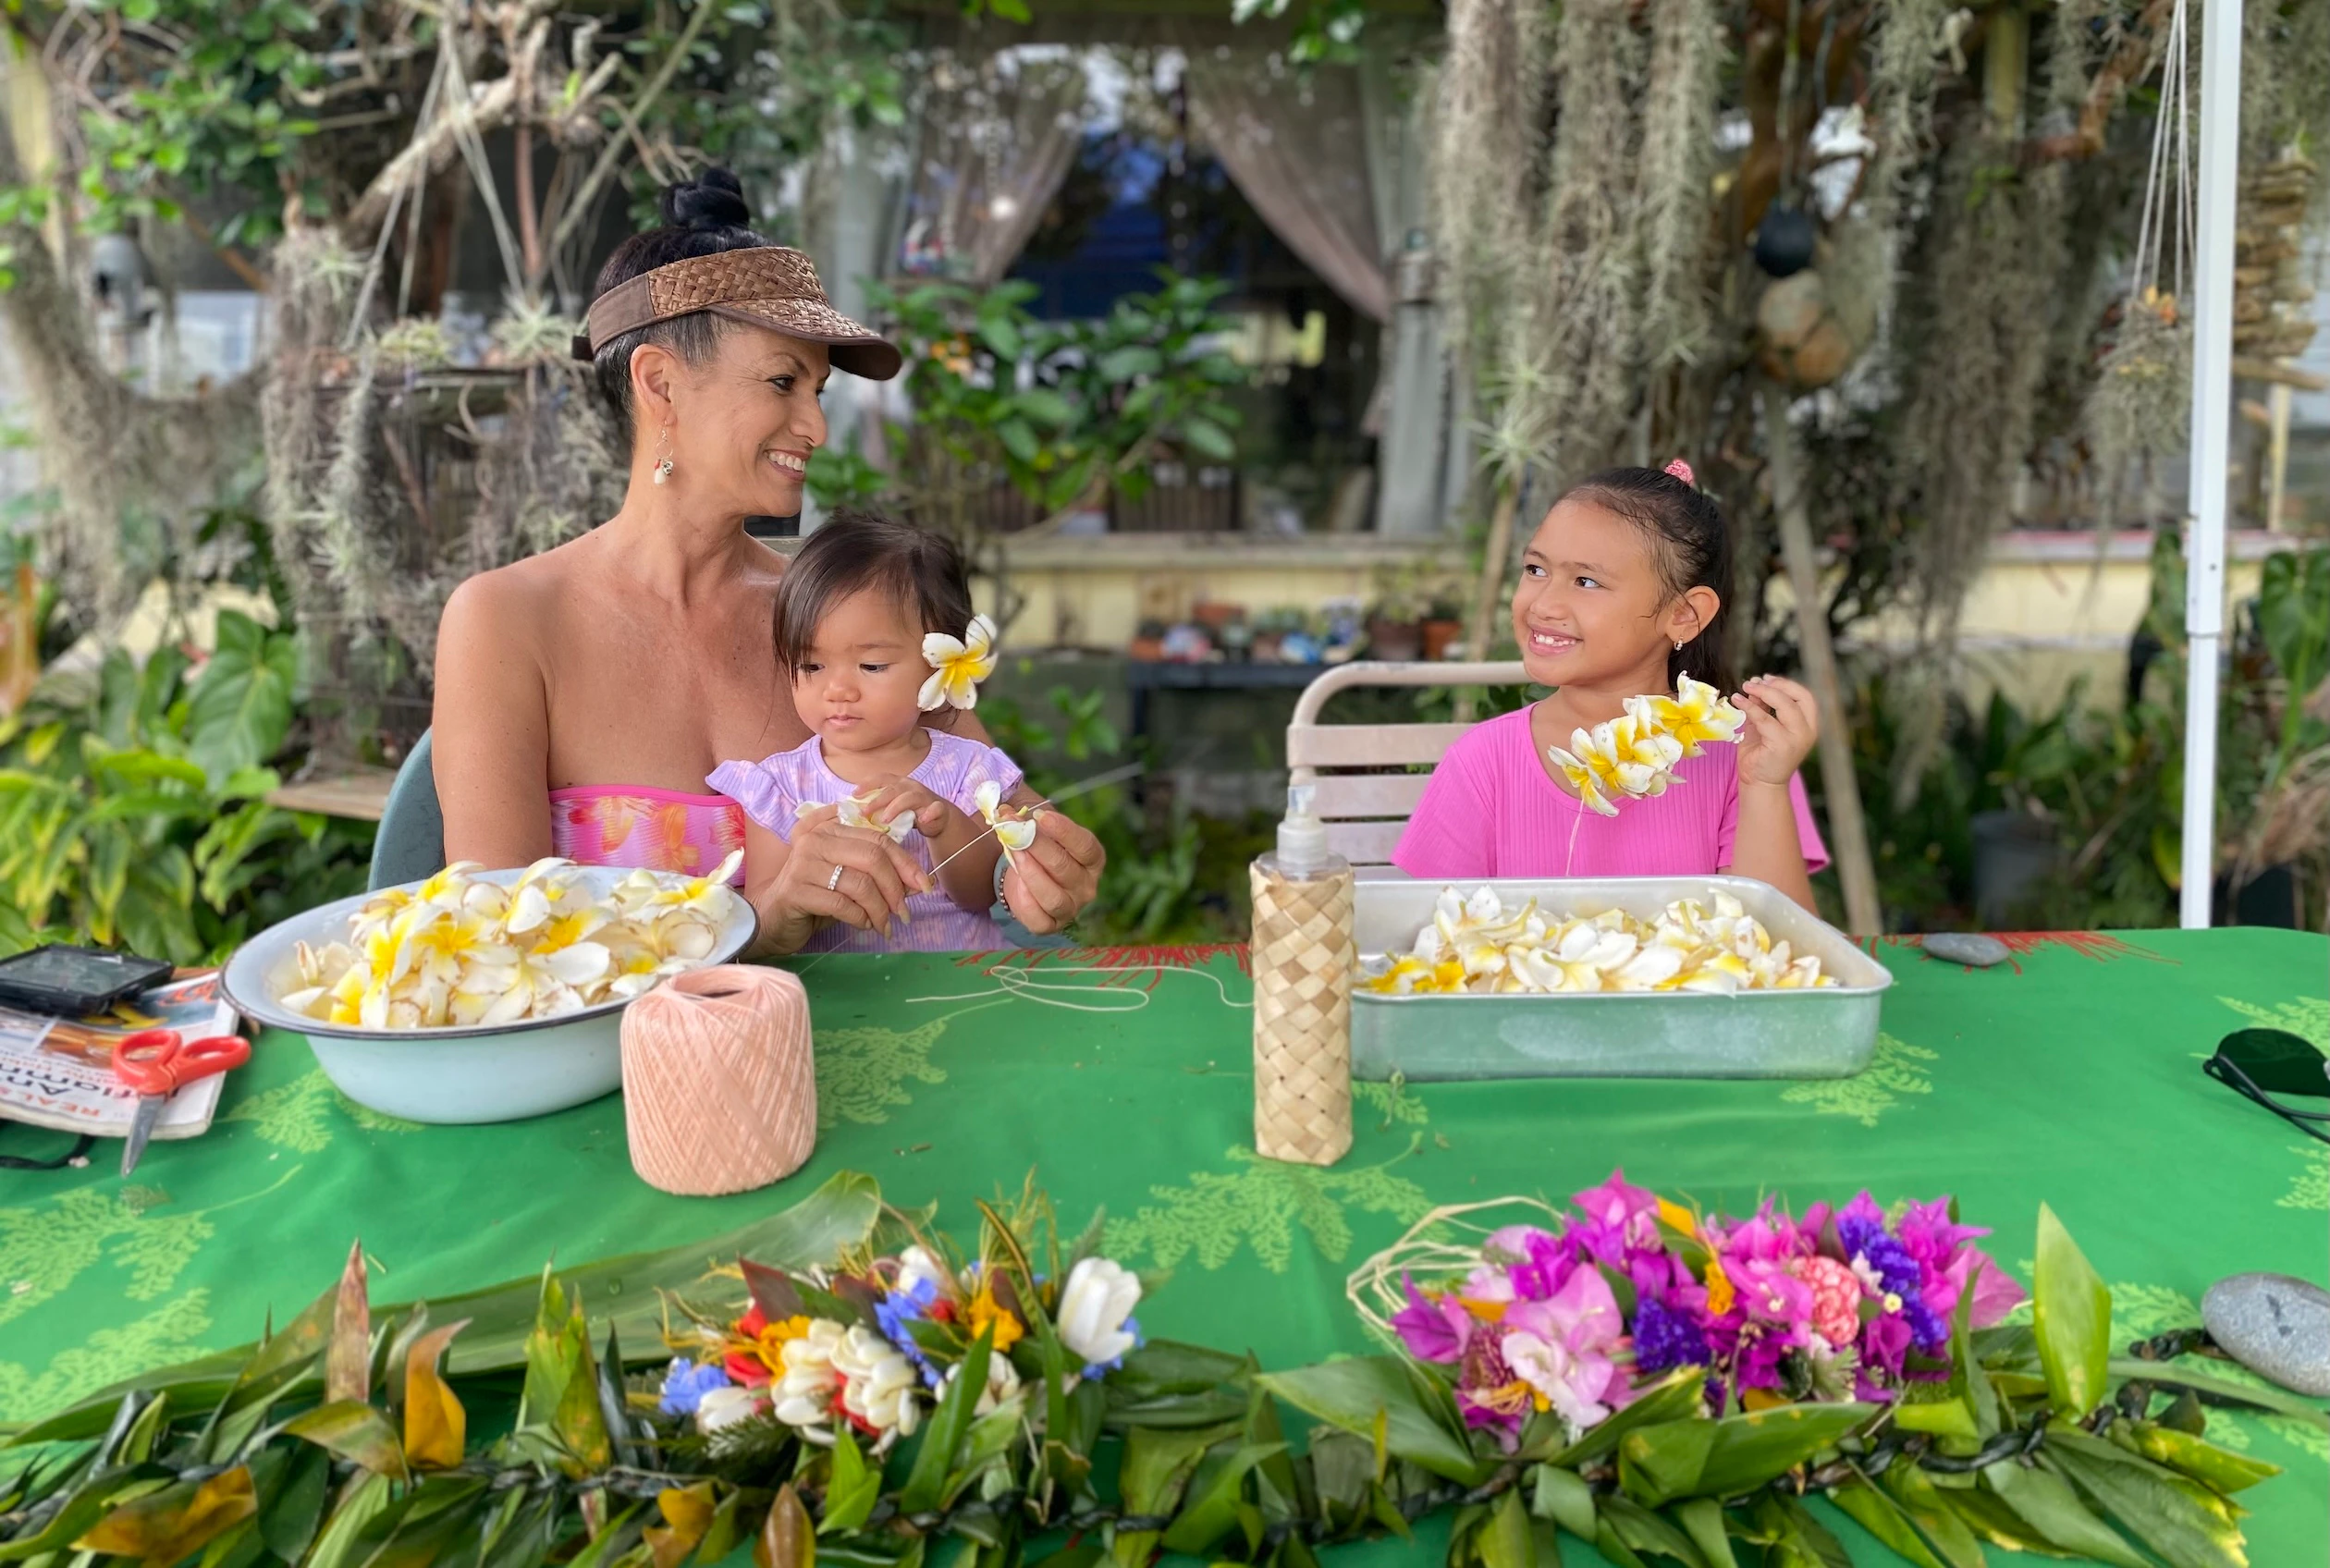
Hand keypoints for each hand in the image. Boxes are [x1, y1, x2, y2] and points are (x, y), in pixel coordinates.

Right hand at [773, 803, 930, 936]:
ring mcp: (803, 863)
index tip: (925, 886)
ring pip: (860, 883)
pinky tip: (864, 924)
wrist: (773, 919)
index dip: (906, 863)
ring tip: (883, 925)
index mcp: (831, 828)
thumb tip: (920, 883)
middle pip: (872, 857)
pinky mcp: (796, 890)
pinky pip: (842, 904)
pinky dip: (860, 918)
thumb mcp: (849, 879)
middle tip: (904, 913)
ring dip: (880, 909)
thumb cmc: (816, 896)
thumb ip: (879, 874)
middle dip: (895, 888)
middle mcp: (816, 840)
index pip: (879, 839)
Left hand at [857, 778, 955, 839]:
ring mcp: (925, 797)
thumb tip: (851, 815)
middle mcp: (910, 787)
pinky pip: (935, 809)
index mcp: (898, 784)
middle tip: (863, 813)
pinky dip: (930, 813)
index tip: (853, 794)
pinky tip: (923, 820)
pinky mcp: (938, 809)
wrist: (940, 818)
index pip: (881, 779)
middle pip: (892, 789)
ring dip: (896, 807)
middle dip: (876, 800)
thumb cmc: (911, 812)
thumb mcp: (892, 808)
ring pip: (910, 797)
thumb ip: (877, 809)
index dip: (867, 784)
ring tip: (885, 819)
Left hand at [1000, 808, 1104, 934]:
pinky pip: (1039, 919)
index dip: (1063, 831)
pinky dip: (1024, 902)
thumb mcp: (1037, 830)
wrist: (1026, 878)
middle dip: (1037, 847)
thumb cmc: (1039, 850)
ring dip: (1030, 874)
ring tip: (1013, 854)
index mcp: (1092, 859)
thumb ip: (1024, 820)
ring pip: (1053, 897)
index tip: (1039, 816)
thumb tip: (1004, 811)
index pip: (1085, 846)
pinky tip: (1016, 885)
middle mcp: (1087, 886)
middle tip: (1015, 831)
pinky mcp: (1051, 925)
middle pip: (1064, 868)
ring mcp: (1071, 908)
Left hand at [1733, 674, 1819, 788]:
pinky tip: (1738, 699)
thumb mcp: (1764, 727)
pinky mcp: (1782, 745)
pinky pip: (1765, 718)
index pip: (1805, 697)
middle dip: (1775, 685)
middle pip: (1798, 697)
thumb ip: (1763, 708)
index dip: (1786, 684)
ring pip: (1784, 705)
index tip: (1766, 678)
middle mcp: (1807, 731)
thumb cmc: (1761, 756)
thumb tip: (1755, 686)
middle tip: (1753, 682)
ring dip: (1763, 692)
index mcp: (1808, 726)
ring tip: (1746, 687)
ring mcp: (1797, 739)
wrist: (1760, 784)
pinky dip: (1750, 706)